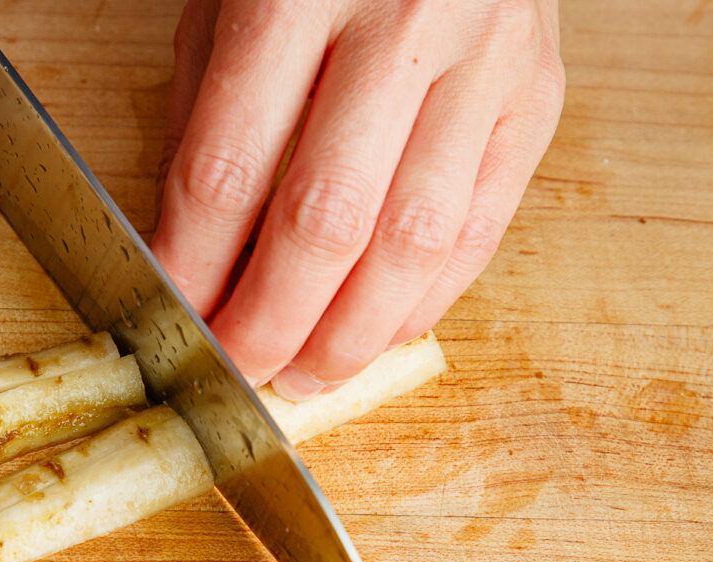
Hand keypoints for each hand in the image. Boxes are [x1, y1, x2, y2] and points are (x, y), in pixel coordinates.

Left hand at [151, 0, 564, 398]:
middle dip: (273, 321)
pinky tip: (382, 331)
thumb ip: (205, 125)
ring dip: (354, 332)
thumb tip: (188, 255)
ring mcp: (483, 61)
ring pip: (414, 240)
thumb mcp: (228, 5)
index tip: (175, 318)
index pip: (228, 168)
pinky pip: (482, 226)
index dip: (195, 265)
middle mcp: (400, 25)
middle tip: (242, 371)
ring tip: (312, 374)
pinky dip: (427, 299)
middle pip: (325, 219)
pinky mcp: (537, 95)